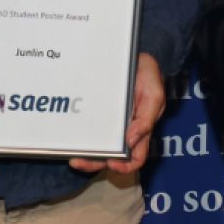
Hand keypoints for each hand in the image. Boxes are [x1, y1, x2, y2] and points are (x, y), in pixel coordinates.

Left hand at [70, 53, 163, 174]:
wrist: (135, 56)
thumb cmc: (149, 76)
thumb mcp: (154, 95)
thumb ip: (146, 119)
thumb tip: (131, 141)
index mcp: (140, 130)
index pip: (135, 157)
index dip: (125, 166)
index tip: (112, 163)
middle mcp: (124, 130)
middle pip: (110, 156)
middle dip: (94, 163)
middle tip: (77, 161)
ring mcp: (110, 122)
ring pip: (97, 145)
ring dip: (84, 153)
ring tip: (71, 155)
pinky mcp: (98, 112)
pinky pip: (88, 126)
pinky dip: (79, 134)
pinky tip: (68, 134)